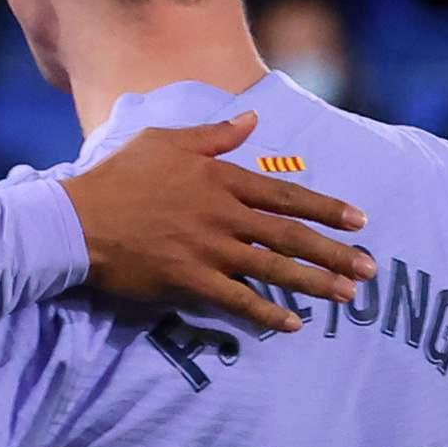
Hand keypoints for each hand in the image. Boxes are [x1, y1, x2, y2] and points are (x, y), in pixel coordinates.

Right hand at [63, 112, 374, 332]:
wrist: (76, 220)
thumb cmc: (118, 177)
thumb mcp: (166, 142)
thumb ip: (214, 136)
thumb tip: (251, 122)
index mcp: (221, 179)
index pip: (286, 195)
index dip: (326, 209)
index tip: (360, 221)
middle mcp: (224, 215)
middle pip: (291, 235)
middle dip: (335, 252)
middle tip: (370, 268)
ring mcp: (209, 250)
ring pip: (274, 268)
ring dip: (315, 283)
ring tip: (347, 296)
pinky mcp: (190, 281)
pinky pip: (238, 300)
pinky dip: (268, 313)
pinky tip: (294, 324)